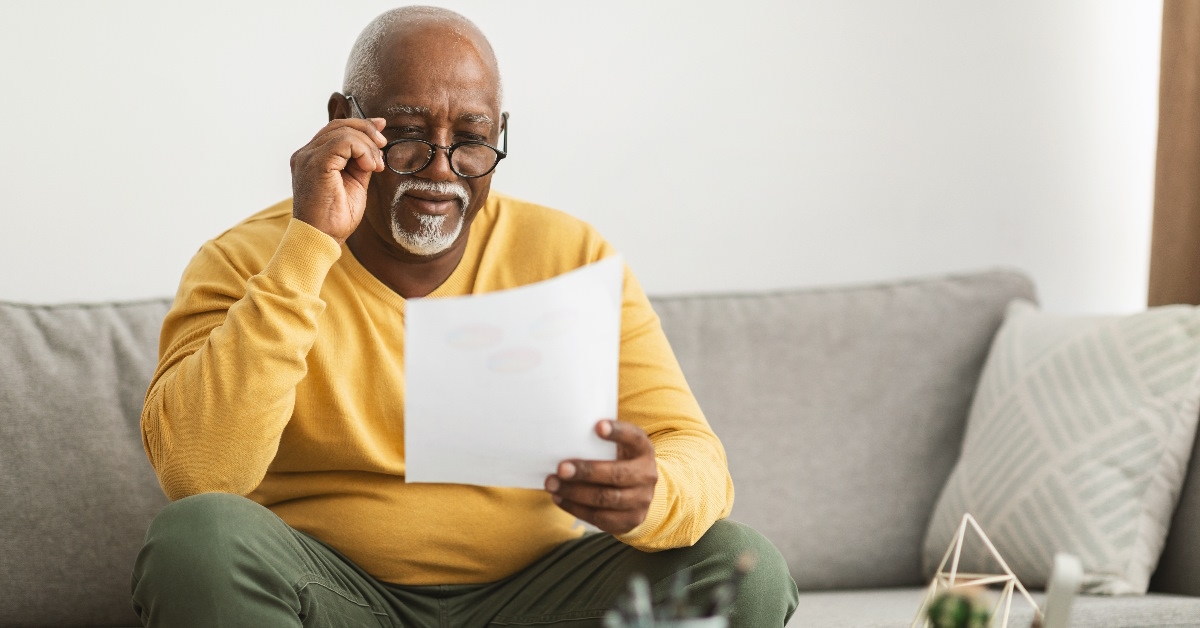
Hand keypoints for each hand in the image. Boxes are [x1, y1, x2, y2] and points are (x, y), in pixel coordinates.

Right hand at [289, 117, 387, 243]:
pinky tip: (369, 166)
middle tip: (383, 146)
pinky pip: (344, 141)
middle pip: (339, 125)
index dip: (361, 125)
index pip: (335, 129)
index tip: (381, 131)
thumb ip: (360, 162)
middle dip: (367, 130)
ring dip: (368, 145)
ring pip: (343, 131)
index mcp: (312, 158)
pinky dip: (363, 150)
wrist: (322, 239)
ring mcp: (308, 157)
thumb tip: (375, 145)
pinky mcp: (315, 163)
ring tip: (375, 166)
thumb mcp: (355, 183)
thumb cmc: (335, 219)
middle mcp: (306, 154)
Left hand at [545, 420, 657, 534]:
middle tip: (561, 468)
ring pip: (606, 499)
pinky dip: (575, 508)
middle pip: (617, 474)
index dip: (618, 432)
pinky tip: (559, 498)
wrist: (639, 492)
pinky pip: (599, 517)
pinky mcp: (630, 520)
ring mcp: (641, 500)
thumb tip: (563, 436)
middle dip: (586, 472)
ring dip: (574, 492)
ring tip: (552, 484)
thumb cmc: (618, 461)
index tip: (598, 426)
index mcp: (643, 450)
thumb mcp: (619, 447)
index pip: (634, 438)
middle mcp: (647, 475)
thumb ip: (599, 442)